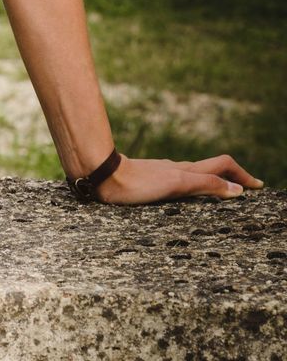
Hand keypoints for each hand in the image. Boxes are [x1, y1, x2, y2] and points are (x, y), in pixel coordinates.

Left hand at [94, 153, 264, 203]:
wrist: (103, 176)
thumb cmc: (137, 183)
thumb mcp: (176, 185)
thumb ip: (205, 185)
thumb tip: (236, 190)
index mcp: (186, 170)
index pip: (222, 165)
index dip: (241, 175)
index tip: (257, 186)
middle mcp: (177, 169)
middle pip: (210, 168)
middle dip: (231, 177)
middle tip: (246, 190)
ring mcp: (163, 174)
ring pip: (194, 174)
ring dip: (213, 182)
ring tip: (222, 194)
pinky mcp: (150, 181)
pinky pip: (179, 181)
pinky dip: (193, 186)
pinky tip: (185, 194)